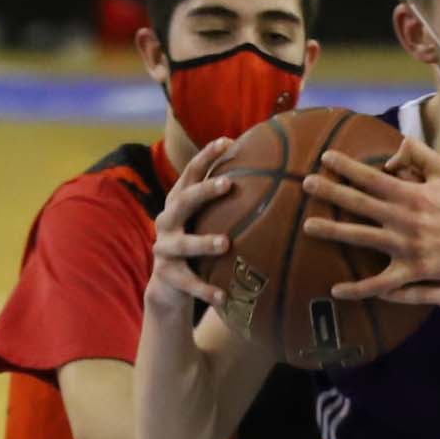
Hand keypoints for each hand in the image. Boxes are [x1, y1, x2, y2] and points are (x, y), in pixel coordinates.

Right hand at [148, 136, 241, 309]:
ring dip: (204, 242)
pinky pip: (188, 283)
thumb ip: (228, 204)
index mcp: (179, 203)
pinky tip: (223, 298)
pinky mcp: (167, 276)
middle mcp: (167, 221)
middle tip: (228, 183)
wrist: (169, 286)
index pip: (191, 173)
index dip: (206, 156)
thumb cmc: (199, 245)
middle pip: (182, 201)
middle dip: (204, 191)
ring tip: (225, 243)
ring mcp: (164, 248)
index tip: (228, 141)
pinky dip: (206, 290)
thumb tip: (275, 178)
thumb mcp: (208, 222)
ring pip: (184, 244)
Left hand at [301, 136, 439, 298]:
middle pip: (359, 203)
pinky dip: (359, 288)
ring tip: (307, 227)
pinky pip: (381, 283)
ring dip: (333, 231)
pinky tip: (336, 290)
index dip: (347, 167)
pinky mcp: (413, 270)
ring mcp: (406, 246)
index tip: (325, 158)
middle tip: (305, 184)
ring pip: (362, 238)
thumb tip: (389, 157)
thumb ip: (418, 155)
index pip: (372, 176)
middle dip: (330, 192)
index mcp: (411, 193)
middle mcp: (404, 218)